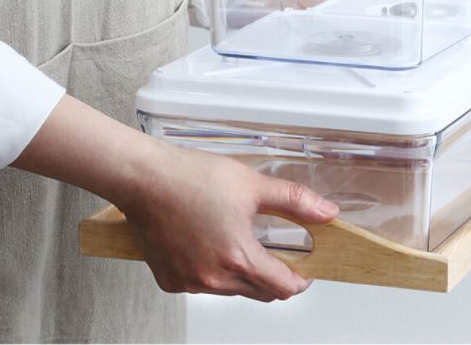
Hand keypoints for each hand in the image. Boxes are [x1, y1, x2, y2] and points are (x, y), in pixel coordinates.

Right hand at [121, 142, 338, 300]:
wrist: (144, 178)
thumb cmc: (191, 178)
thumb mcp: (252, 184)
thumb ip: (294, 200)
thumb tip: (327, 212)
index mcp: (238, 258)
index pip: (282, 287)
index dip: (299, 280)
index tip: (304, 270)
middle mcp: (213, 279)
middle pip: (258, 292)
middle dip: (273, 278)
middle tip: (277, 253)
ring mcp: (188, 283)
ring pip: (231, 290)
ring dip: (242, 274)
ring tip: (239, 240)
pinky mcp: (169, 280)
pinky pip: (202, 285)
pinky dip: (212, 271)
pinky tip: (209, 243)